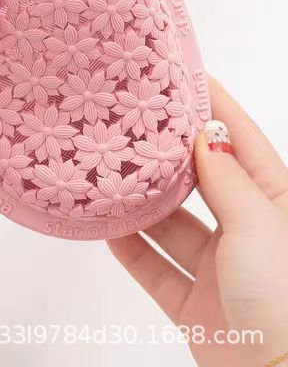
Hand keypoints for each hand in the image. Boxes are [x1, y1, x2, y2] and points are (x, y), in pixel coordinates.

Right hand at [109, 77, 287, 365]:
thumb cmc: (283, 299)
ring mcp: (219, 268)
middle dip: (165, 151)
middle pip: (199, 179)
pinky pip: (153, 267)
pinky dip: (129, 247)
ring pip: (170, 223)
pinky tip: (105, 224)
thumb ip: (225, 181)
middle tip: (130, 117)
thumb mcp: (258, 227)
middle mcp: (247, 231)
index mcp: (275, 203)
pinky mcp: (193, 302)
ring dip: (140, 202)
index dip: (212, 105)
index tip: (180, 72)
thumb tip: (201, 136)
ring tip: (107, 168)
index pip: (240, 140)